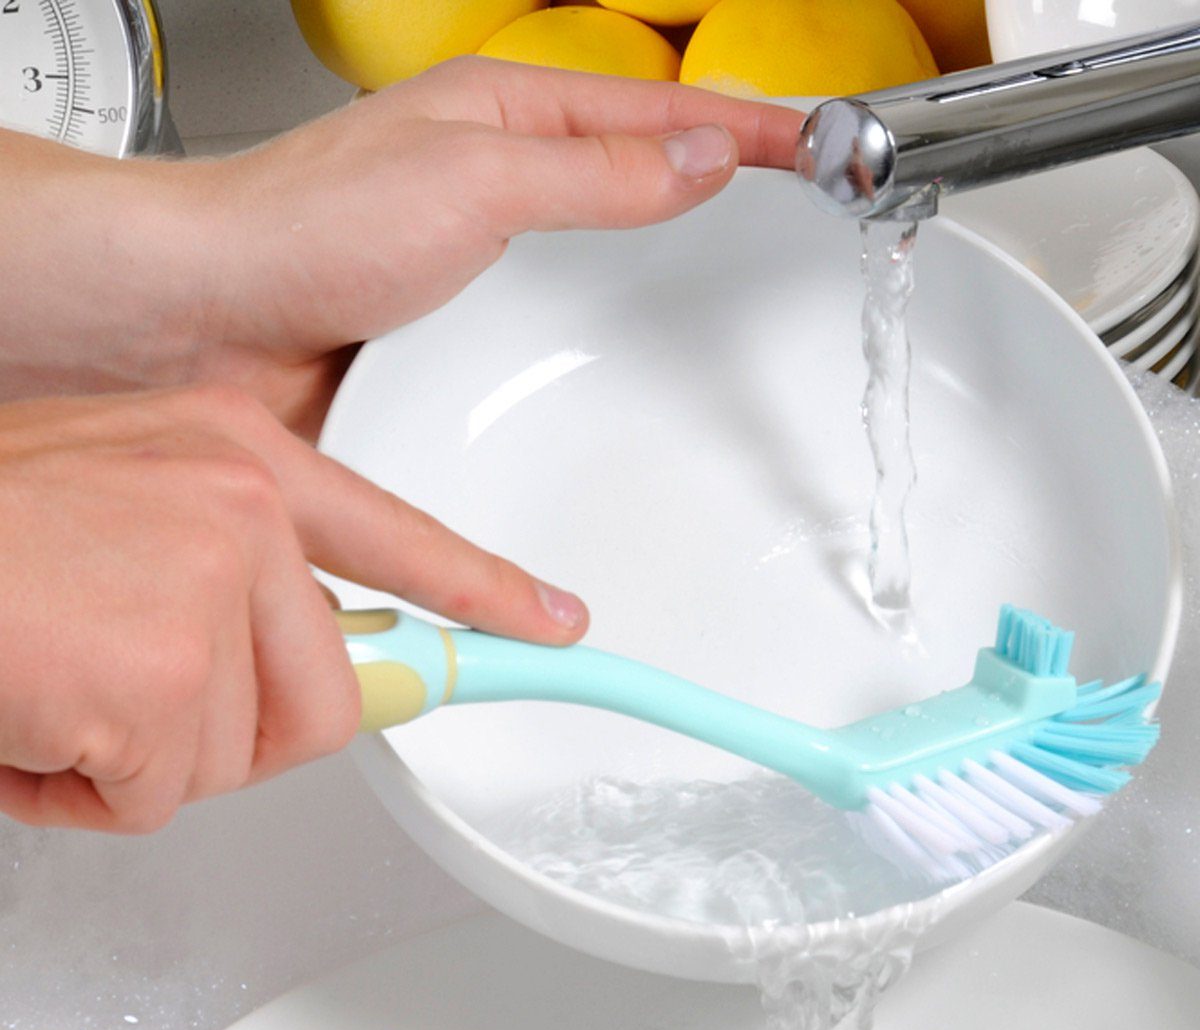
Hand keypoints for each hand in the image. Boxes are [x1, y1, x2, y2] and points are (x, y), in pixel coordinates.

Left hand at [0, 58, 804, 434]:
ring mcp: (480, 251)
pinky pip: (556, 311)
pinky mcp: (461, 320)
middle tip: (797, 190)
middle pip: (638, 163)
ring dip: (669, 246)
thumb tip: (701, 154)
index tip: (822, 142)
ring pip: (600, 240)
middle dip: (723, 172)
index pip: (660, 109)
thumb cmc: (305, 230)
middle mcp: (497, 177)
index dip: (750, 122)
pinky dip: (606, 318)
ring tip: (738, 256)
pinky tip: (628, 337)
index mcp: (506, 114)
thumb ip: (595, 171)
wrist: (213, 322)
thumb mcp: (474, 181)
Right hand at [0, 385, 586, 831]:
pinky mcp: (157, 666)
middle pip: (327, 694)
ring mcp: (206, 579)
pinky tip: (26, 715)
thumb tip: (315, 654)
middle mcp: (238, 503)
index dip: (488, 594)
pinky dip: (81, 788)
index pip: (403, 539)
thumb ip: (227, 575)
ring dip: (140, 753)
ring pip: (241, 751)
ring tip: (55, 681)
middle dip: (228, 728)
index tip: (558, 629)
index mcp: (235, 459)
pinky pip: (161, 791)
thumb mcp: (122, 513)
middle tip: (125, 693)